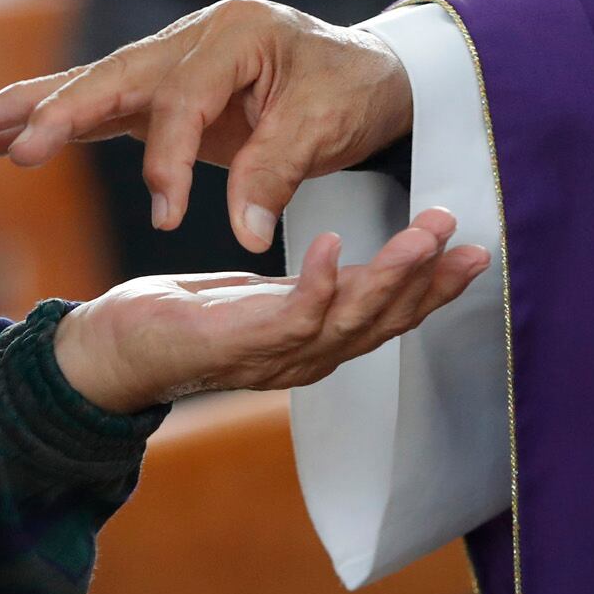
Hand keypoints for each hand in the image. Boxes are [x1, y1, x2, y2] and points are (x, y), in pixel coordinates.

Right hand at [0, 0, 413, 253]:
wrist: (371, 75)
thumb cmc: (352, 93)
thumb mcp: (327, 127)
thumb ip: (277, 173)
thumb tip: (242, 234)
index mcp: (235, 35)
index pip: (183, 100)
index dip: (167, 161)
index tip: (168, 220)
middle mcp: (192, 38)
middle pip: (115, 75)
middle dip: (60, 111)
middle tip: (14, 143)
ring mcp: (171, 59)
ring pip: (95, 83)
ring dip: (36, 106)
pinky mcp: (161, 88)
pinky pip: (102, 104)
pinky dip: (57, 118)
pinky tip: (6, 134)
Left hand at [52, 209, 488, 412]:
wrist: (116, 349)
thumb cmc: (189, 318)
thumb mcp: (265, 298)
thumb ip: (316, 289)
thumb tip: (366, 268)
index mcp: (318, 342)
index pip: (390, 316)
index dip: (436, 289)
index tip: (477, 251)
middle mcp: (305, 357)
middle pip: (382, 322)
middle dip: (429, 282)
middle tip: (467, 239)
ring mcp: (272, 356)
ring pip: (347, 318)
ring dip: (389, 276)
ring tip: (423, 236)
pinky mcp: (234, 345)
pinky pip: (286, 315)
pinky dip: (313, 280)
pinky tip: (331, 242)